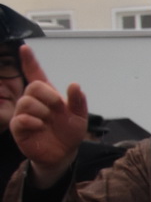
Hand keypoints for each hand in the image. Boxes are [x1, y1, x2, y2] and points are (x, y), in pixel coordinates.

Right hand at [9, 45, 85, 183]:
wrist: (64, 153)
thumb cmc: (69, 133)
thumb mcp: (80, 116)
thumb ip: (79, 101)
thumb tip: (75, 84)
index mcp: (48, 96)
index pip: (36, 74)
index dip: (30, 61)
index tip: (24, 48)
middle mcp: (34, 102)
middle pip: (34, 87)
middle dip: (49, 96)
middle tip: (57, 108)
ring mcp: (24, 114)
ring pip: (27, 102)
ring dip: (42, 111)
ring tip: (48, 121)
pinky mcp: (19, 128)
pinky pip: (21, 119)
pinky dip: (32, 121)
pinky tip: (39, 126)